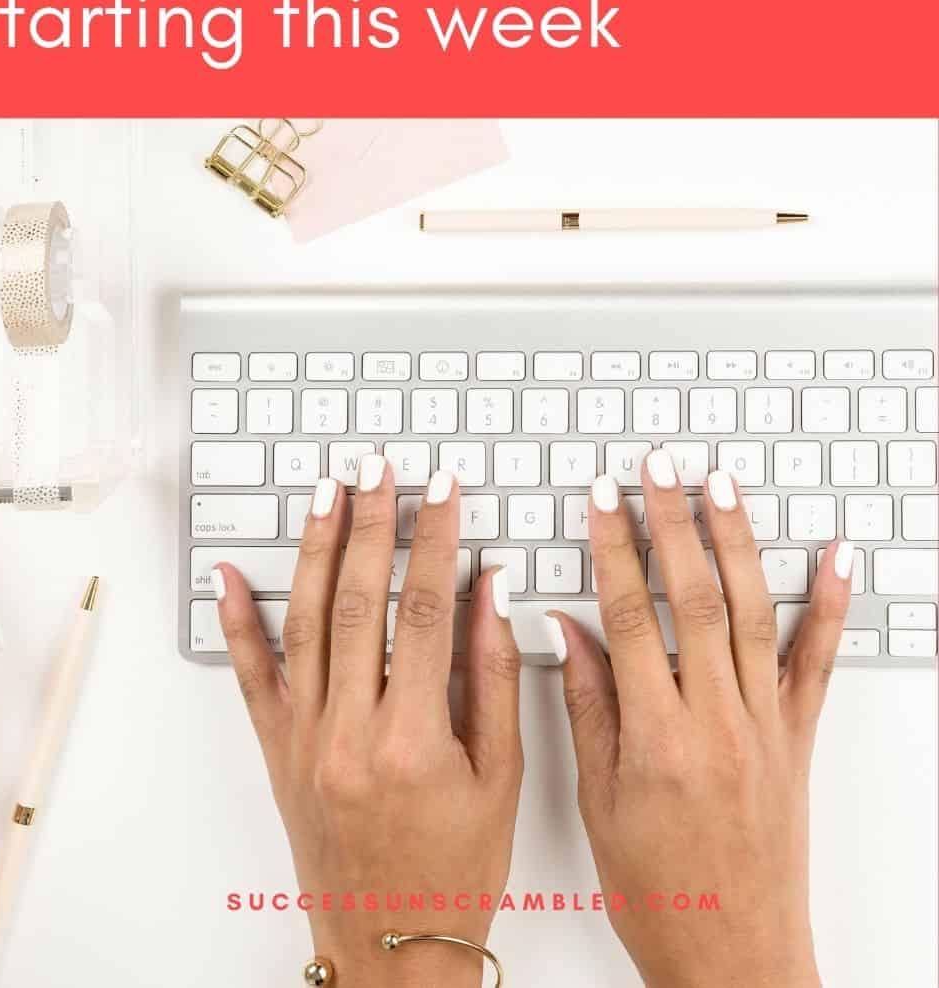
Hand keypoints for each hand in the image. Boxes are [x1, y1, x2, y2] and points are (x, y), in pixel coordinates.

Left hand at [214, 456, 522, 987]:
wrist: (391, 946)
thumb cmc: (455, 868)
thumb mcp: (500, 776)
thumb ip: (495, 677)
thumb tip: (492, 590)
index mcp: (413, 740)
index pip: (424, 610)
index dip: (435, 539)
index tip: (443, 489)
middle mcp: (349, 734)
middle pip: (356, 601)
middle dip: (368, 523)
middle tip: (377, 468)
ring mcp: (305, 740)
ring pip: (304, 622)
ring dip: (314, 548)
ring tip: (326, 492)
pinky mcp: (277, 752)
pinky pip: (252, 676)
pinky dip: (238, 621)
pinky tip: (229, 575)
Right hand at [552, 450, 852, 987]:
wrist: (735, 961)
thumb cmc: (660, 895)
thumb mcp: (601, 804)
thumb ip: (590, 709)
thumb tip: (570, 630)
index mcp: (658, 741)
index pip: (631, 617)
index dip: (613, 548)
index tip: (601, 498)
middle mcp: (717, 723)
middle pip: (693, 598)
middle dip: (672, 522)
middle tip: (657, 467)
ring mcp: (764, 728)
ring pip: (753, 613)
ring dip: (737, 541)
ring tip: (721, 485)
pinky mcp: (797, 741)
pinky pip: (816, 663)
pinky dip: (830, 605)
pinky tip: (834, 557)